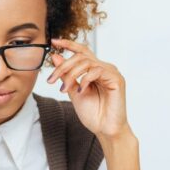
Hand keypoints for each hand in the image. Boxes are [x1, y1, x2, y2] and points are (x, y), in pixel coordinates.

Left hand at [46, 38, 142, 169]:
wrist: (104, 129)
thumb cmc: (93, 113)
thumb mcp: (73, 91)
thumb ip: (66, 75)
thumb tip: (56, 57)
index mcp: (94, 70)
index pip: (82, 51)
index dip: (68, 44)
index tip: (53, 41)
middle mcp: (104, 68)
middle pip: (81, 56)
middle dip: (63, 66)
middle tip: (51, 80)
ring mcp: (111, 72)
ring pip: (87, 62)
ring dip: (71, 74)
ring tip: (64, 89)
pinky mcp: (117, 79)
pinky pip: (97, 71)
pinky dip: (85, 79)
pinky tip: (80, 90)